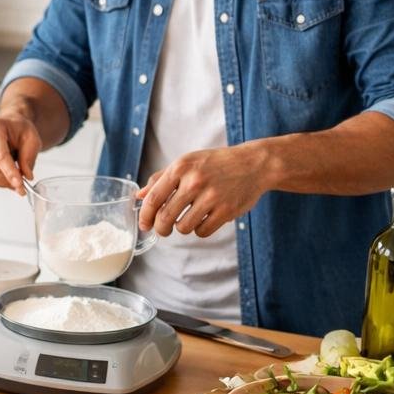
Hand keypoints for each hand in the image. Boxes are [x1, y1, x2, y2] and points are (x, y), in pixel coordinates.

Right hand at [0, 113, 42, 194]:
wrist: (8, 126)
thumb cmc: (18, 130)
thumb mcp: (32, 138)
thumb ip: (29, 157)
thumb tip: (26, 175)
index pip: (0, 155)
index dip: (10, 172)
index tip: (20, 184)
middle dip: (8, 180)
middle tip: (22, 186)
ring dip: (4, 182)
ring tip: (15, 177)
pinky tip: (6, 175)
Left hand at [138, 146, 269, 237]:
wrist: (254, 164)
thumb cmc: (215, 164)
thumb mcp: (186, 163)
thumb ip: (161, 179)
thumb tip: (139, 196)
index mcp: (180, 167)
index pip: (153, 198)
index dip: (145, 216)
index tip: (144, 224)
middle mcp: (194, 181)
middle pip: (165, 217)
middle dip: (160, 229)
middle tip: (162, 230)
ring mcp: (212, 196)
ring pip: (183, 227)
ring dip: (182, 228)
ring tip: (188, 219)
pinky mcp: (226, 210)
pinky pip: (202, 231)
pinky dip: (200, 230)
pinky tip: (204, 220)